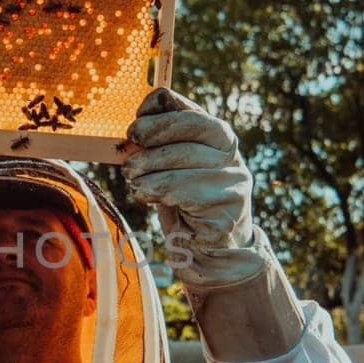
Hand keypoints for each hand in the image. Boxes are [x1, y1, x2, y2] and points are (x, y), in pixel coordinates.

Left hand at [121, 87, 257, 289]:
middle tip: (129, 154)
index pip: (193, 112)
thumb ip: (161, 146)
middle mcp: (233, 157)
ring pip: (188, 161)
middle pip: (193, 129)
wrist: (209, 250)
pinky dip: (159, 191)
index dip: (161, 114)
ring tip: (132, 179)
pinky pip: (189, 194)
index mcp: (219, 139)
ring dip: (150, 168)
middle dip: (154, 137)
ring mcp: (234, 184)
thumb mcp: (172, 169)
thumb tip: (136, 126)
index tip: (135, 126)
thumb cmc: (184, 203)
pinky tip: (145, 195)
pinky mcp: (227, 212)